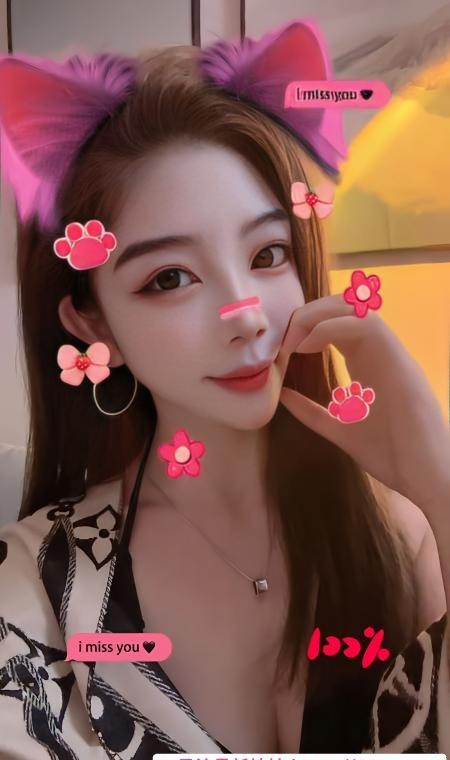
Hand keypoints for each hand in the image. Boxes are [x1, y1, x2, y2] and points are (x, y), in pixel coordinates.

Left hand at [277, 294, 449, 509]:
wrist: (428, 478)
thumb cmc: (393, 457)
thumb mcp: (340, 430)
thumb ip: (313, 413)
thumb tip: (283, 395)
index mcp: (370, 365)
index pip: (339, 325)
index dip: (309, 325)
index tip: (283, 345)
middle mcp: (381, 354)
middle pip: (347, 309)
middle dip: (310, 312)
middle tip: (284, 335)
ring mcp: (393, 355)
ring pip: (358, 310)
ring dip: (320, 315)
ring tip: (294, 339)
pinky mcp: (400, 362)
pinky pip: (367, 327)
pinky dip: (332, 328)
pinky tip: (308, 346)